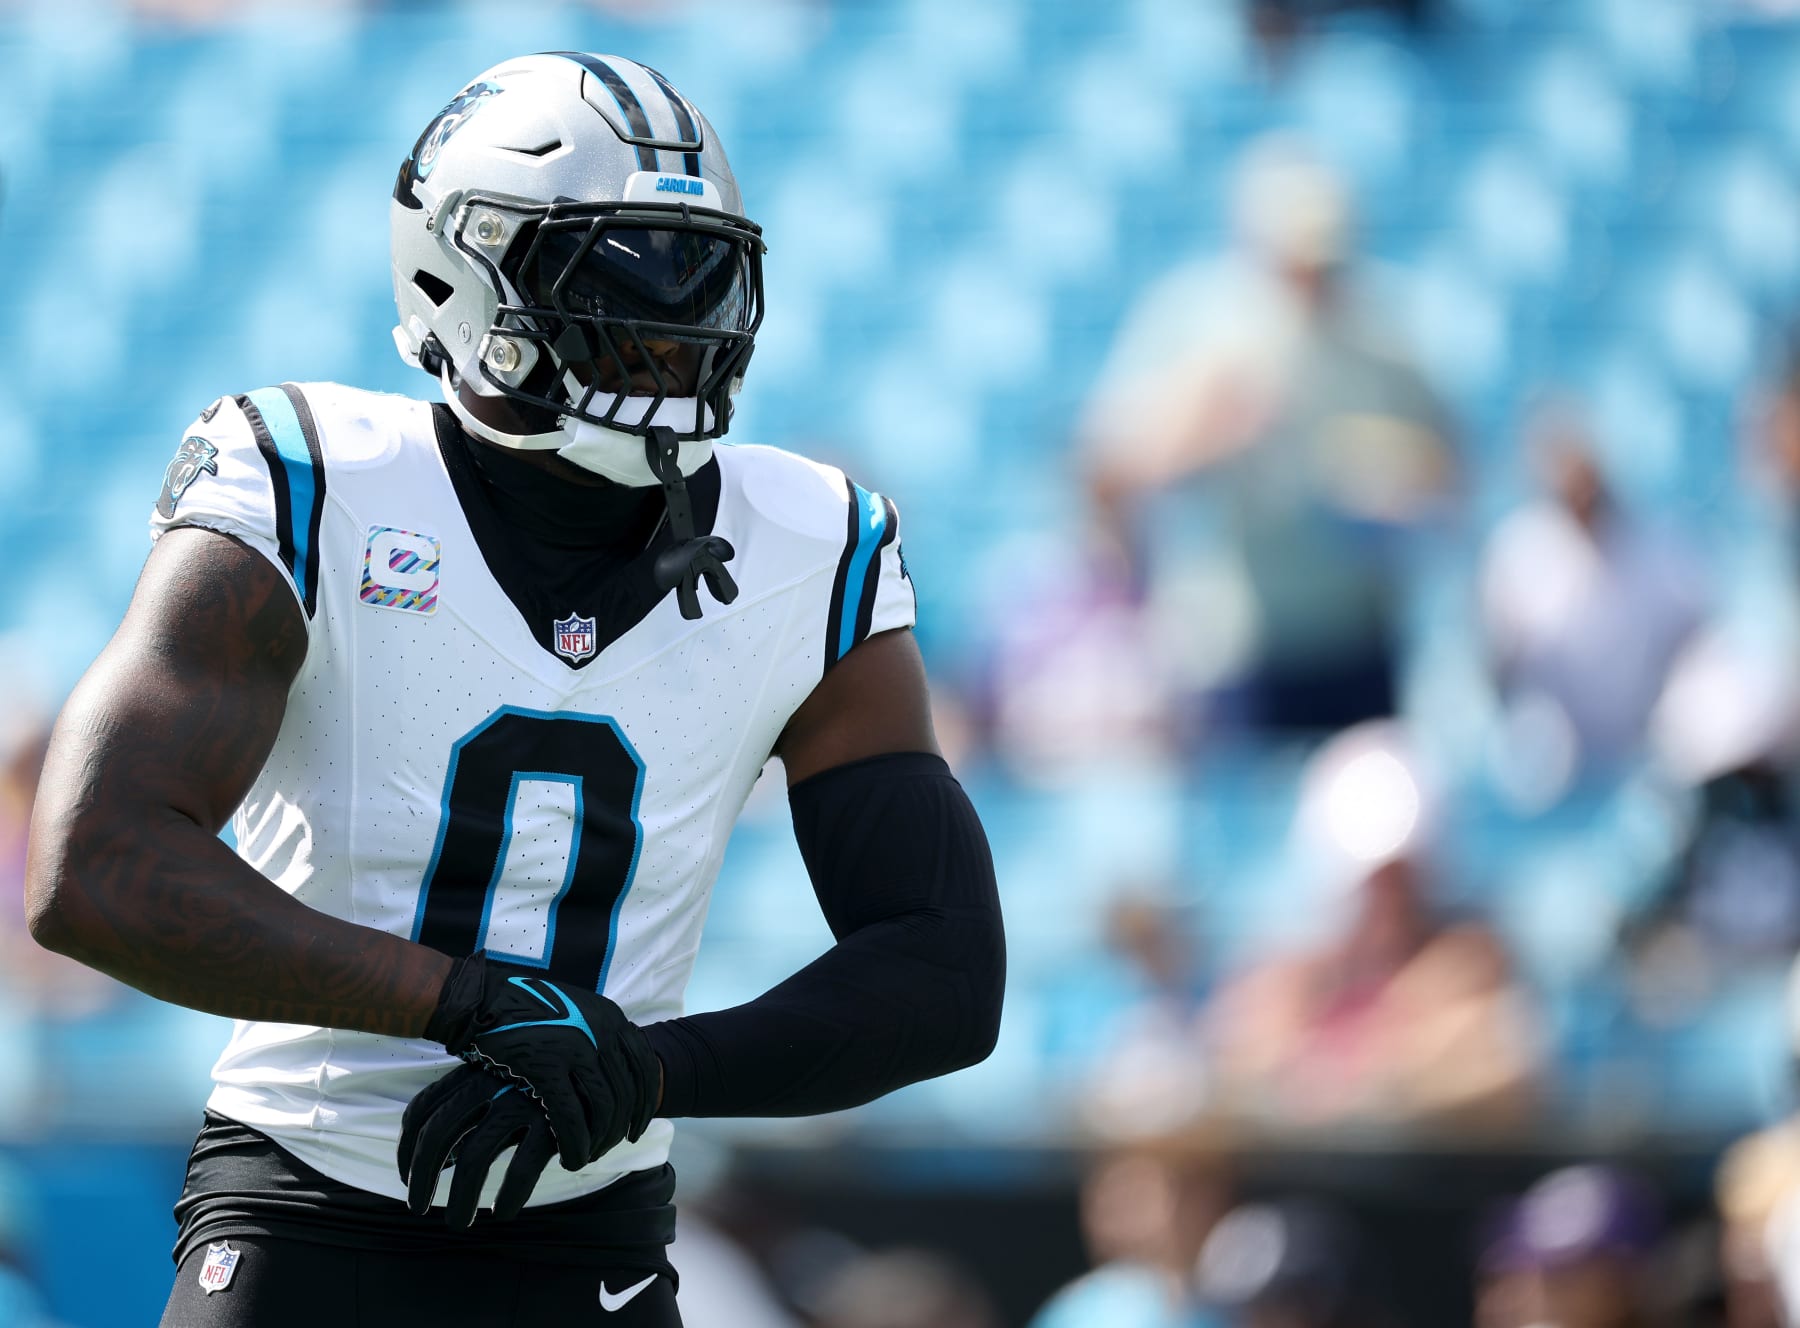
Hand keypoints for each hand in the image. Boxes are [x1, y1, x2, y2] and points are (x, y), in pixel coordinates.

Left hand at [398, 1064, 557, 1226]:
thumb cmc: (546, 1078)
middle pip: (436, 1135)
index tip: (405, 1179)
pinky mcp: (553, 1121)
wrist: (609, 1056)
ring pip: (475, 1159)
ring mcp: (521, 1101)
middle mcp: (491, 1083)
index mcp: (474, 1072)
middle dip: (420, 1178)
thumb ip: (472, 1113)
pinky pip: (522, 1169)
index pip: (422, 1109)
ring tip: (459, 1223)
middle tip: (417, 1208)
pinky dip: (510, 1196)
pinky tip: (505, 1211)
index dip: (407, 1149)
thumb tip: (441, 1158)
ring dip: (460, 1199)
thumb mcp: (504, 1084)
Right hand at [424, 953, 660, 1170]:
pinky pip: (571, 1117)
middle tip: (613, 1147)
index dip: (646, 1102)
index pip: (645, 1066)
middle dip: (623, 1126)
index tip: (638, 1126)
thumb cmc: (525, 1008)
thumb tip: (615, 1068)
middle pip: (628, 1091)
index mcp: (611, 1016)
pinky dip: (575, 1144)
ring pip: (604, 1108)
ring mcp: (575, 1048)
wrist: (481, 1000)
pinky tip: (571, 1158)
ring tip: (589, 1155)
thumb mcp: (575, 1010)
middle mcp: (601, 1031)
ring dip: (600, 1139)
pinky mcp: (546, 1067)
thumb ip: (598, 1033)